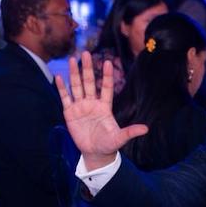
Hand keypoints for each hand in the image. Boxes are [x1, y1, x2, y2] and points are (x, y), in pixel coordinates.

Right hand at [56, 51, 147, 170]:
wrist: (95, 153)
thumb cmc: (109, 144)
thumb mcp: (120, 138)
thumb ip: (130, 132)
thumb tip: (146, 129)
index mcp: (105, 106)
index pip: (106, 87)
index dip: (107, 75)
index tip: (107, 62)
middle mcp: (92, 103)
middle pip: (89, 82)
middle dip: (88, 68)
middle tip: (86, 53)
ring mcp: (80, 106)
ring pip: (77, 86)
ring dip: (74, 73)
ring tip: (72, 59)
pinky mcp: (70, 113)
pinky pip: (65, 98)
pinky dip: (62, 88)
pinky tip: (59, 77)